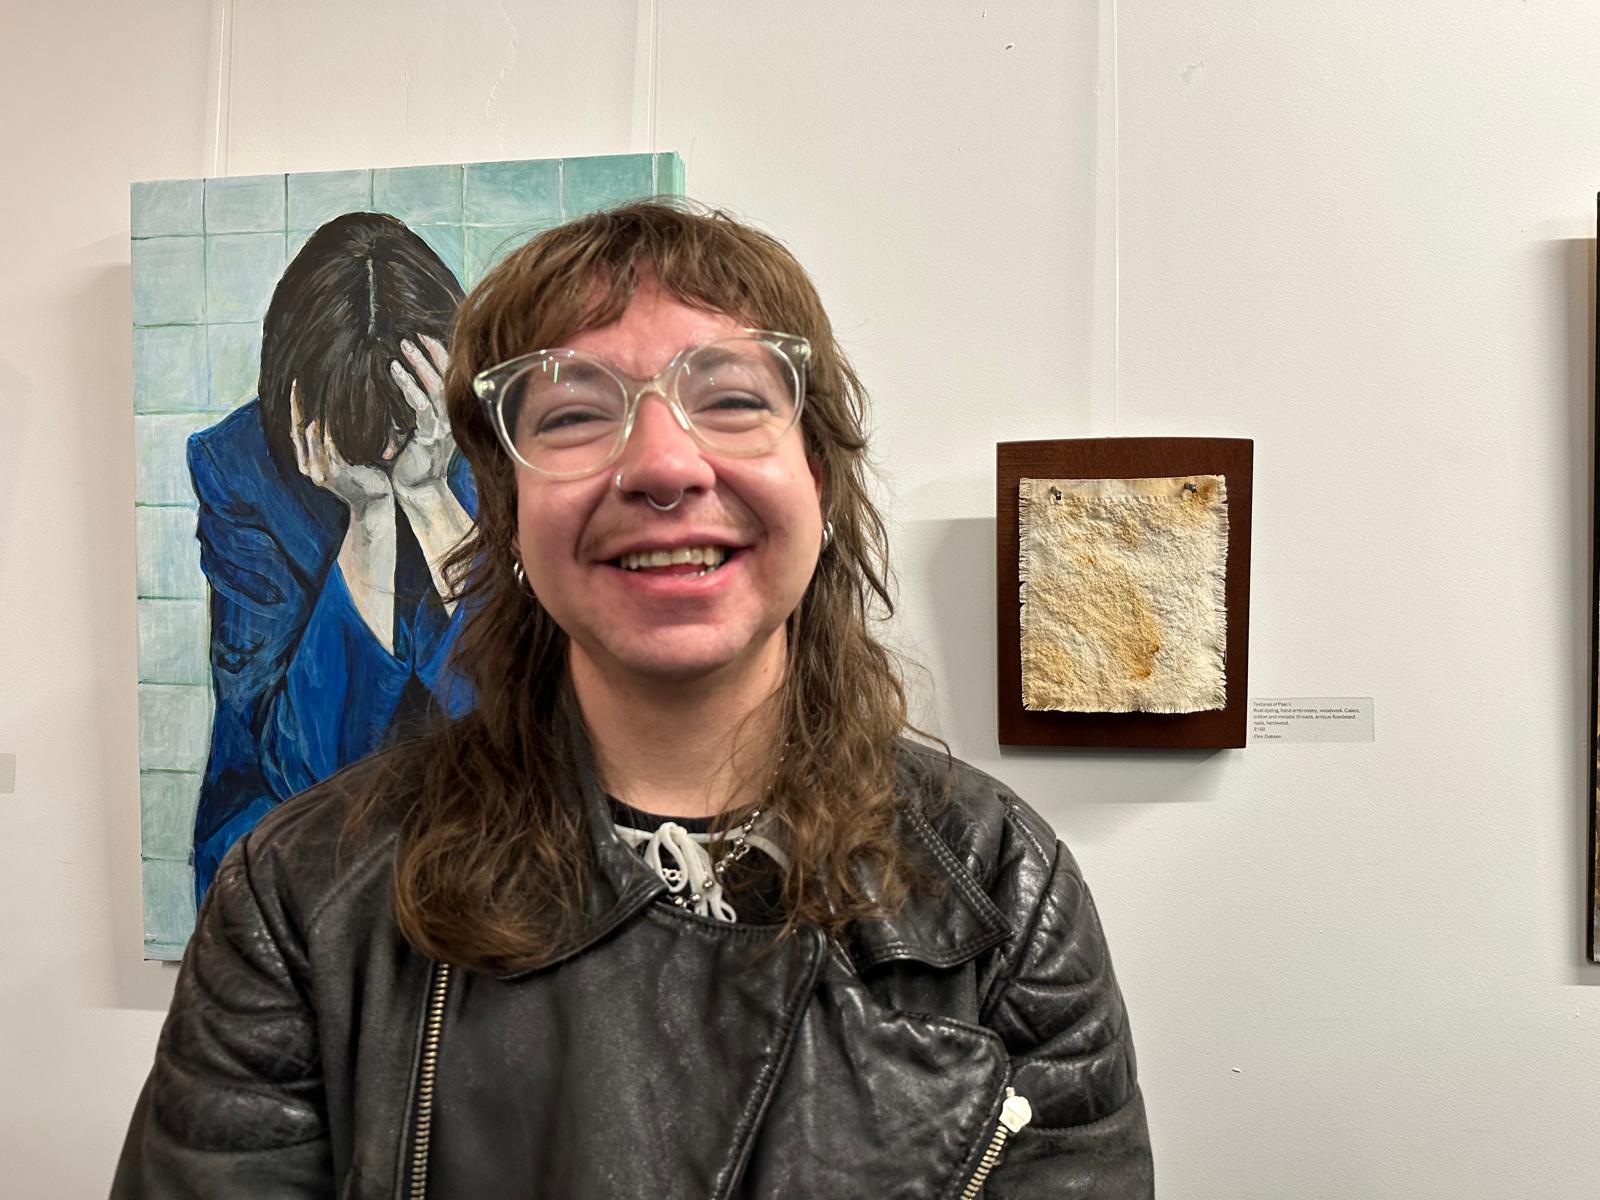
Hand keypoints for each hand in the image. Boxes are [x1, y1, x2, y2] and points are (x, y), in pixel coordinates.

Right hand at [290, 383, 392, 511]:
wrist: (375, 507)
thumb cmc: (366, 479)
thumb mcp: (346, 459)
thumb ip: (335, 443)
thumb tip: (331, 417)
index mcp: (308, 463)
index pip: (295, 429)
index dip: (294, 406)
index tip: (295, 383)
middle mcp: (309, 467)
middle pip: (298, 427)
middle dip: (297, 402)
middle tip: (298, 376)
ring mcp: (320, 469)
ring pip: (312, 431)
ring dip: (313, 406)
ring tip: (315, 384)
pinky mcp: (336, 471)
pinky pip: (330, 440)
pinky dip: (331, 421)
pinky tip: (335, 404)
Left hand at [390, 335, 455, 496]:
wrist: (419, 489)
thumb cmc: (414, 459)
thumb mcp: (417, 428)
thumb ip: (418, 408)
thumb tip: (403, 379)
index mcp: (451, 414)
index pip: (450, 378)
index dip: (440, 356)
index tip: (426, 335)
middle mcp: (452, 417)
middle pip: (446, 377)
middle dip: (432, 352)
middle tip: (415, 332)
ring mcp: (444, 427)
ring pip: (434, 387)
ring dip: (419, 363)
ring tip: (404, 345)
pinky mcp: (431, 437)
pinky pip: (420, 405)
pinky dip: (408, 385)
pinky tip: (394, 370)